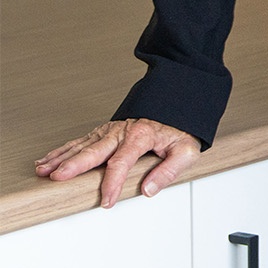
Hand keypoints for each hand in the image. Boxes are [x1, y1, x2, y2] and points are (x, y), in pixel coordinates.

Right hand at [35, 119, 201, 207]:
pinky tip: (48, 159)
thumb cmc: (181, 128)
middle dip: (74, 165)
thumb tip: (148, 190)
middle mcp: (122, 131)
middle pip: (94, 151)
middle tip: (57, 177)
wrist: (179, 103)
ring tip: (44, 170)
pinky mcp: (104, 130)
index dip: (112, 183)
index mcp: (142, 136)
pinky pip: (80, 141)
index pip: (122, 162)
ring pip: (81, 145)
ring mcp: (111, 130)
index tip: (105, 201)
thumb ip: (169, 170)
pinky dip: (62, 150)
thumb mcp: (186, 150)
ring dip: (61, 158)